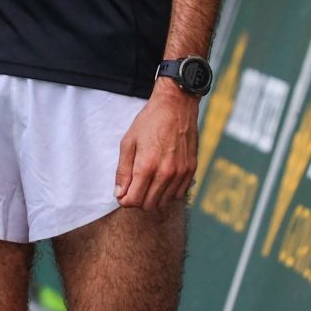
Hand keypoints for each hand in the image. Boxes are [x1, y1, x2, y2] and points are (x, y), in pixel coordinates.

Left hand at [115, 83, 197, 209]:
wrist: (176, 106)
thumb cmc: (149, 122)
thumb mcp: (128, 142)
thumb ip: (123, 171)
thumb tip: (119, 194)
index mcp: (147, 165)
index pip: (134, 200)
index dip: (124, 200)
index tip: (122, 193)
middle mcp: (166, 173)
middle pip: (148, 204)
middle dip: (137, 200)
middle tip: (133, 187)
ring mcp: (181, 173)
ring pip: (164, 202)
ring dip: (153, 197)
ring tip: (147, 182)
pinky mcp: (191, 170)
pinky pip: (178, 194)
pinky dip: (168, 192)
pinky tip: (161, 180)